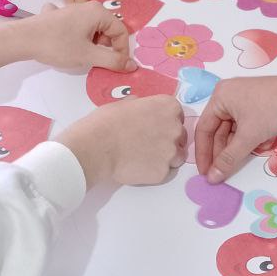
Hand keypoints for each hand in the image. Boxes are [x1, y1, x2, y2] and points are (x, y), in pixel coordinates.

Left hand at [0, 2, 135, 72]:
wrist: (23, 39)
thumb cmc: (58, 45)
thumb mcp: (89, 56)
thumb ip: (113, 61)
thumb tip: (133, 65)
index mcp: (98, 12)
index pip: (121, 31)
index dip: (122, 51)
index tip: (116, 65)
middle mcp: (88, 6)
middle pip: (108, 29)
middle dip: (106, 47)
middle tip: (96, 60)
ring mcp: (72, 9)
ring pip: (93, 29)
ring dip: (92, 44)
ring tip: (80, 55)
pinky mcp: (59, 15)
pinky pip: (76, 25)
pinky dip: (76, 36)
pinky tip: (65, 41)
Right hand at [57, 95, 186, 186]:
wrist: (96, 148)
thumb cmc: (106, 121)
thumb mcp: (124, 103)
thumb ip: (140, 105)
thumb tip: (140, 106)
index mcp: (168, 106)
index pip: (177, 114)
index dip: (166, 121)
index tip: (154, 127)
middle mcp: (175, 128)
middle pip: (180, 136)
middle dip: (168, 140)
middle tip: (148, 144)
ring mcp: (171, 152)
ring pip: (177, 156)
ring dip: (166, 157)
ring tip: (144, 158)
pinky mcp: (163, 172)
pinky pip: (165, 172)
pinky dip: (155, 171)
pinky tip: (139, 168)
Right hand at [195, 61, 276, 182]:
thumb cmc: (274, 109)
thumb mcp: (249, 135)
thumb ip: (229, 158)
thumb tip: (211, 177)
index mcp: (220, 97)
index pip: (204, 129)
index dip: (203, 153)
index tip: (205, 174)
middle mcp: (229, 99)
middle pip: (219, 132)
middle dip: (224, 152)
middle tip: (221, 175)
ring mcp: (244, 104)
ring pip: (235, 134)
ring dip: (242, 147)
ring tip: (245, 160)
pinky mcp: (259, 110)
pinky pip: (248, 130)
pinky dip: (254, 140)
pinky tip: (265, 144)